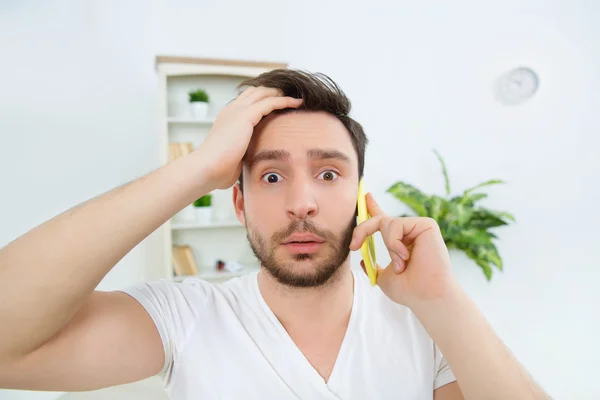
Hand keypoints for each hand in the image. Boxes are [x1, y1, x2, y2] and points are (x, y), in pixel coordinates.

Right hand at [199, 87, 302, 189]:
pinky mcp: (245, 115)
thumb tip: (248, 167)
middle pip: (255, 91)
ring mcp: (238, 111)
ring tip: (296, 97)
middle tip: (291, 95)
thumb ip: (242, 156)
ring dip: (281, 93)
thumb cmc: (218, 170)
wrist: (207, 168)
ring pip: (264, 93)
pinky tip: (297, 102)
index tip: (278, 103)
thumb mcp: (233, 159)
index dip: (263, 99)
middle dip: (273, 91)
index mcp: (227, 118)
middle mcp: (231, 110)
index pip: (247, 101)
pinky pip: (270, 102)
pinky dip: (285, 101)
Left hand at [349, 193, 457, 307]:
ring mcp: (418, 228)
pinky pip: (396, 224)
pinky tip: (406, 256)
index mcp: (399, 242)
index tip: (366, 196)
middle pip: (379, 219)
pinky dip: (394, 242)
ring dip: (388, 245)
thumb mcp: (383, 278)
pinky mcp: (426, 225)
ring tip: (400, 264)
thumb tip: (363, 261)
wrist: (426, 296)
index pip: (383, 221)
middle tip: (354, 246)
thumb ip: (373, 268)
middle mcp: (408, 233)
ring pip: (385, 222)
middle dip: (362, 229)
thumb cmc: (410, 291)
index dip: (373, 208)